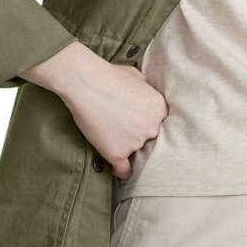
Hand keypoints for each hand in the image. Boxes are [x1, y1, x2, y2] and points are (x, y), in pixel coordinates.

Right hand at [21, 41, 167, 180]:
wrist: (85, 82)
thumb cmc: (108, 74)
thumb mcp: (138, 76)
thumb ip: (148, 91)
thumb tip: (148, 96)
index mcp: (160, 109)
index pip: (161, 127)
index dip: (148, 127)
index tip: (138, 128)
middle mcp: (152, 128)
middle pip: (150, 142)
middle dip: (139, 138)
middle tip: (123, 132)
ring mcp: (135, 142)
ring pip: (135, 154)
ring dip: (126, 150)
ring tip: (110, 137)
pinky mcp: (117, 153)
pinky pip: (123, 171)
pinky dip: (120, 172)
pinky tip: (116, 170)